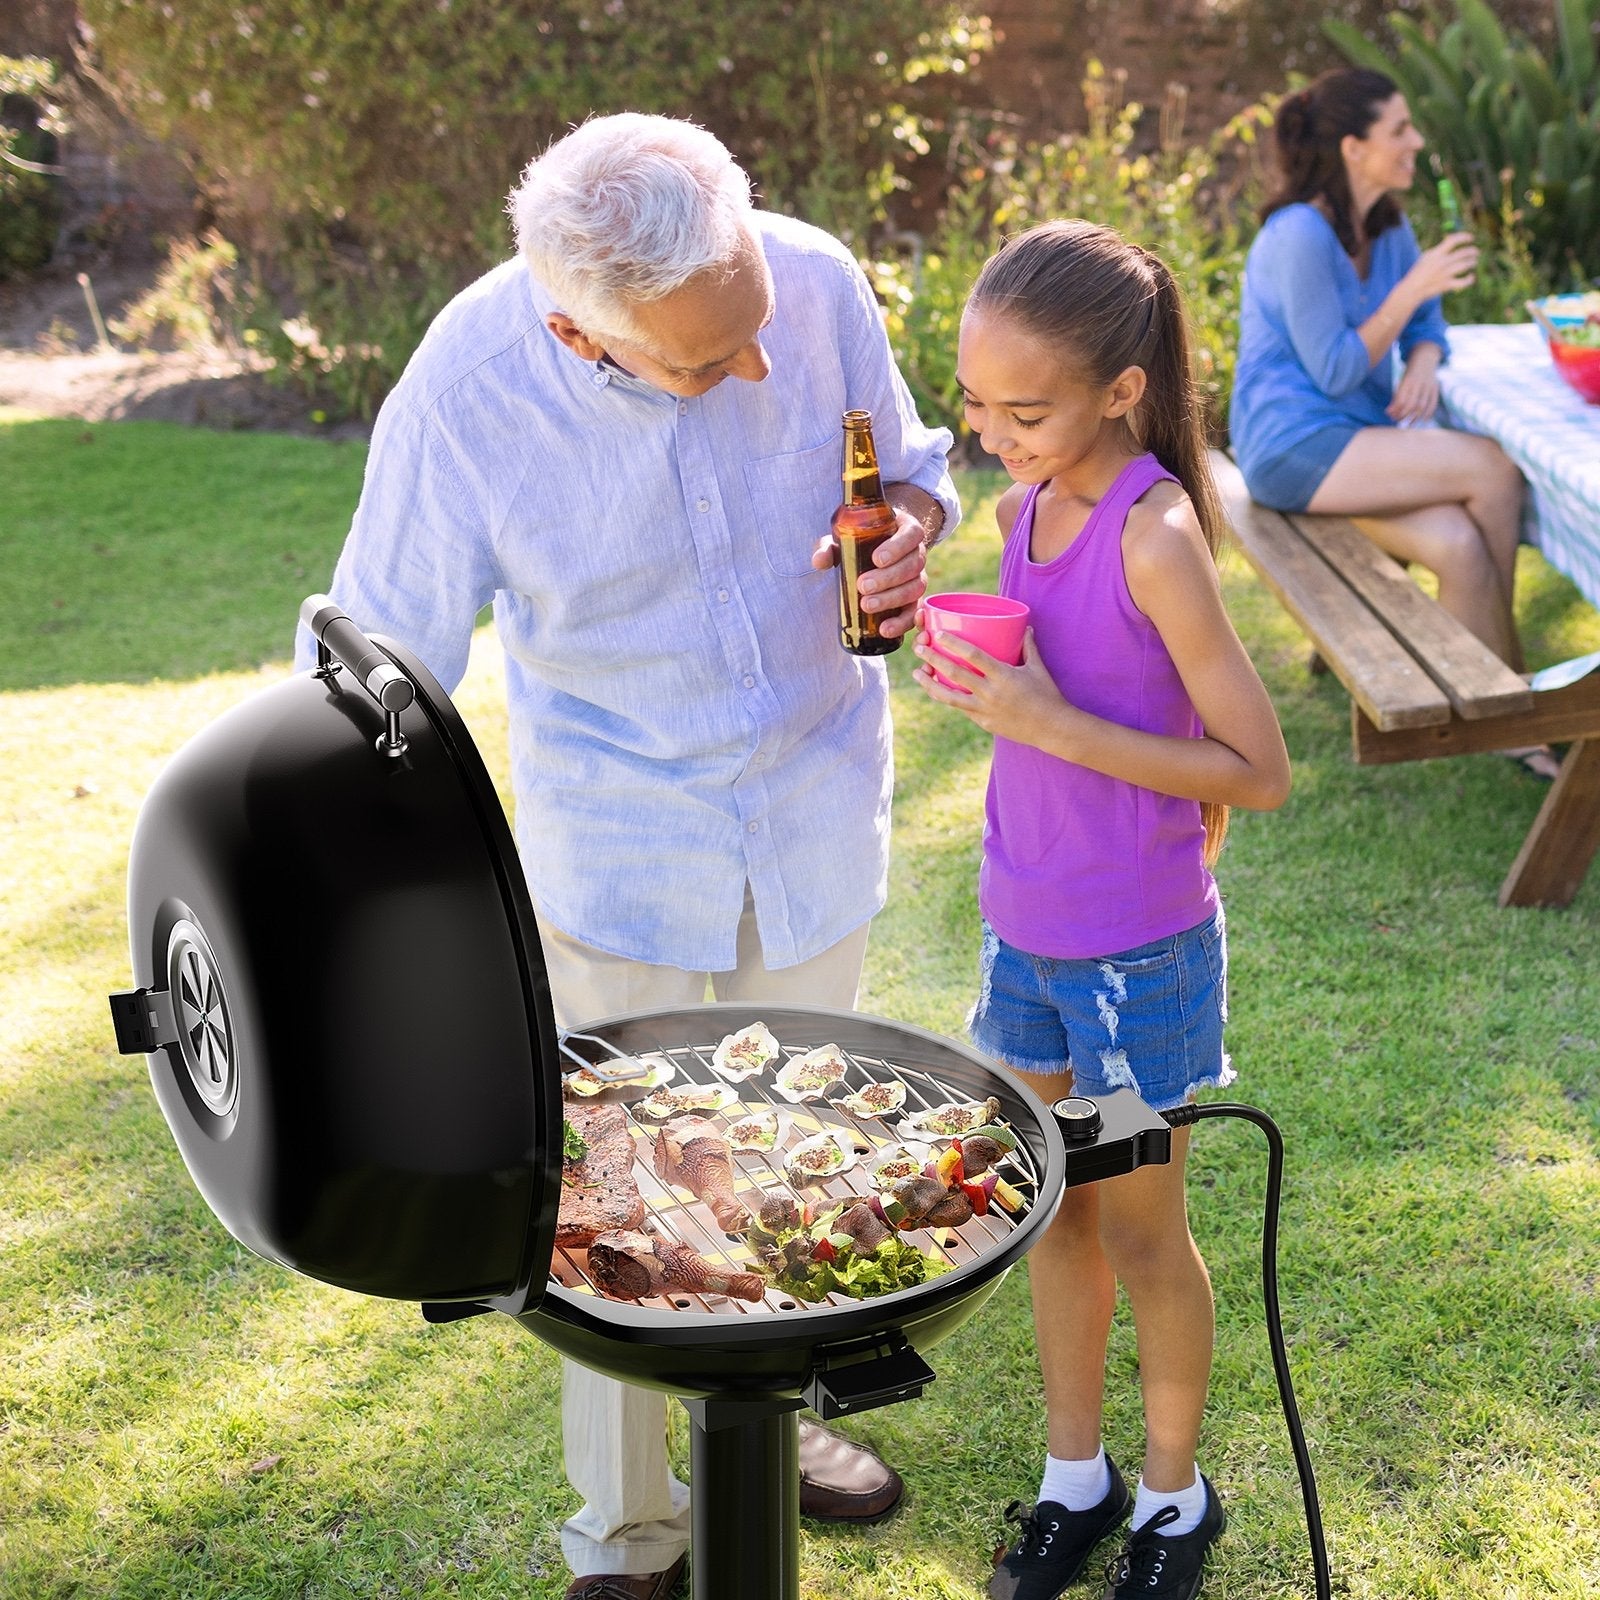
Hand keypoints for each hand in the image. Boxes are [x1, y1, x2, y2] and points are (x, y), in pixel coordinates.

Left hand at [811, 508, 928, 639]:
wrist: (867, 557)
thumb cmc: (857, 543)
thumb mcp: (842, 539)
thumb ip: (829, 547)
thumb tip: (819, 561)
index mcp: (904, 529)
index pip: (912, 534)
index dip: (898, 547)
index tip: (877, 559)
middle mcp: (916, 553)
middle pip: (913, 564)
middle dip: (888, 578)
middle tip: (863, 586)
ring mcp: (918, 577)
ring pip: (916, 588)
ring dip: (892, 599)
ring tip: (867, 606)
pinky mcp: (914, 599)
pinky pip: (915, 612)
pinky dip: (903, 622)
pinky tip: (885, 629)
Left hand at [911, 624, 1066, 743]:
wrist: (1052, 729)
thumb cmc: (1047, 695)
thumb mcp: (1038, 668)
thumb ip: (1028, 647)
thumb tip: (1025, 627)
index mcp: (1003, 676)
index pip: (974, 656)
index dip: (954, 644)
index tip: (939, 634)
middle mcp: (990, 692)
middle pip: (955, 674)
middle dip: (933, 659)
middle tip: (919, 648)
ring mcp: (984, 710)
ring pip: (949, 697)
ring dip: (930, 684)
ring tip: (916, 673)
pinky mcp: (983, 722)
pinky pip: (961, 708)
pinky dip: (948, 697)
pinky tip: (936, 689)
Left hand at [1388, 350, 1441, 424]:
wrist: (1426, 358)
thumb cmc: (1410, 373)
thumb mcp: (1401, 381)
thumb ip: (1397, 395)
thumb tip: (1390, 412)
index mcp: (1408, 381)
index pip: (1402, 400)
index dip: (1395, 410)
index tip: (1389, 414)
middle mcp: (1419, 384)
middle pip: (1412, 405)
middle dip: (1403, 415)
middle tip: (1397, 420)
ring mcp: (1429, 386)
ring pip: (1422, 406)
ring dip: (1414, 418)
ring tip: (1408, 424)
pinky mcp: (1436, 388)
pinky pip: (1433, 404)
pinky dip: (1428, 414)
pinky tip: (1422, 420)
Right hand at [1404, 233, 1477, 300]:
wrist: (1412, 290)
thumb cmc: (1419, 272)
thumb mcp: (1426, 257)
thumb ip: (1439, 248)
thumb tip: (1452, 238)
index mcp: (1436, 254)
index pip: (1454, 240)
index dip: (1464, 237)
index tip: (1471, 238)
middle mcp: (1442, 263)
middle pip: (1463, 253)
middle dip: (1472, 251)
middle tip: (1476, 252)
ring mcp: (1445, 274)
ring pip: (1466, 265)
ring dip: (1472, 262)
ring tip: (1473, 262)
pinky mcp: (1447, 285)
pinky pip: (1463, 281)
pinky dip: (1470, 279)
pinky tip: (1471, 276)